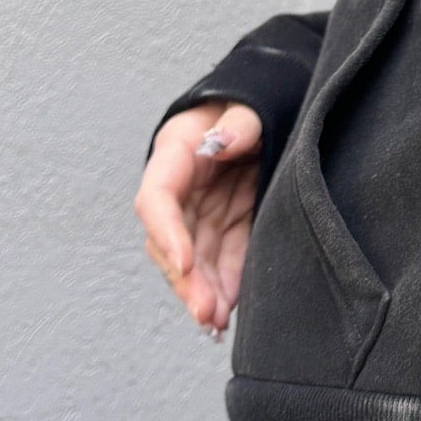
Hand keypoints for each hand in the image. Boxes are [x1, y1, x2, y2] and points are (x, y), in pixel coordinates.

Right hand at [135, 101, 261, 336]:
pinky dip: (225, 285)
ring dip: (203, 292)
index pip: (157, 198)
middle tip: (205, 310)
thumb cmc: (249, 99)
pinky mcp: (225, 223)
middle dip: (186, 279)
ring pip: (194, 259)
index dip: (167, 232)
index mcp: (176, 153)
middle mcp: (181, 187)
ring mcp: (202, 209)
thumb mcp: (246, 103)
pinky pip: (222, 260)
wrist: (263, 105)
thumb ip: (239, 123)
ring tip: (215, 321)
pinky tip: (229, 310)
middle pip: (171, 240)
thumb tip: (222, 142)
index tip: (185, 262)